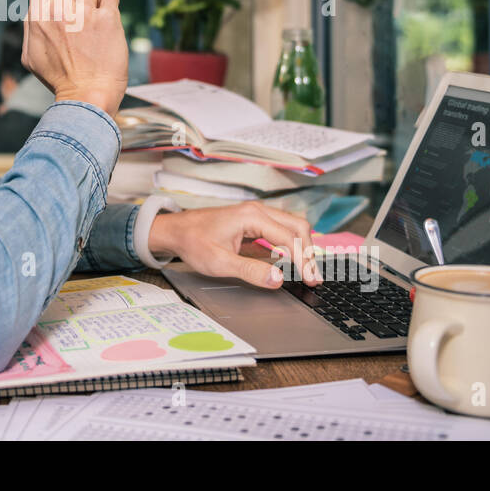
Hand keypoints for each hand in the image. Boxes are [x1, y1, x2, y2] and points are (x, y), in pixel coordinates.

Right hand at [21, 0, 128, 116]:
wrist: (88, 96)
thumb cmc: (58, 79)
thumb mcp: (30, 56)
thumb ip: (31, 27)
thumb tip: (34, 8)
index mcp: (39, 16)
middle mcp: (60, 10)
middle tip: (77, 8)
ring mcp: (85, 13)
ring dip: (93, 4)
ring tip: (92, 27)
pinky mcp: (108, 19)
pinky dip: (110, 6)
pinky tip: (106, 23)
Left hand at [148, 201, 322, 288]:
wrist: (175, 230)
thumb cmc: (193, 242)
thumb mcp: (219, 262)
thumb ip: (250, 271)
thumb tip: (278, 279)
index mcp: (252, 217)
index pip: (288, 238)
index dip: (303, 261)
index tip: (312, 279)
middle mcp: (258, 211)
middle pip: (297, 227)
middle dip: (308, 252)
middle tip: (313, 277)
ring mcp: (256, 215)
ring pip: (291, 227)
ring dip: (301, 247)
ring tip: (307, 271)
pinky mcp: (254, 223)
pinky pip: (280, 230)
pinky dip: (290, 245)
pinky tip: (291, 262)